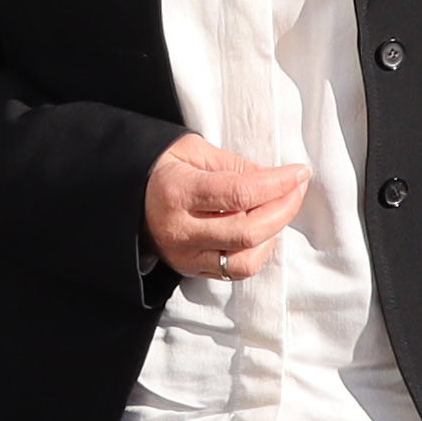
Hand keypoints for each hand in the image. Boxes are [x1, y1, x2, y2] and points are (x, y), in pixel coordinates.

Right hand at [140, 135, 308, 283]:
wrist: (123, 195)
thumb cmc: (158, 167)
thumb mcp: (192, 150)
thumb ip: (234, 165)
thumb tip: (273, 178)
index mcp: (177, 192)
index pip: (239, 193)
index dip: (277, 184)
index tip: (299, 173)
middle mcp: (180, 230)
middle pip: (247, 232)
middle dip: (283, 209)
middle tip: (296, 189)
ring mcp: (184, 255)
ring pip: (243, 262)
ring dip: (271, 236)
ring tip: (277, 210)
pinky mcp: (189, 269)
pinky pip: (233, 271)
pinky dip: (256, 252)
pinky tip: (260, 230)